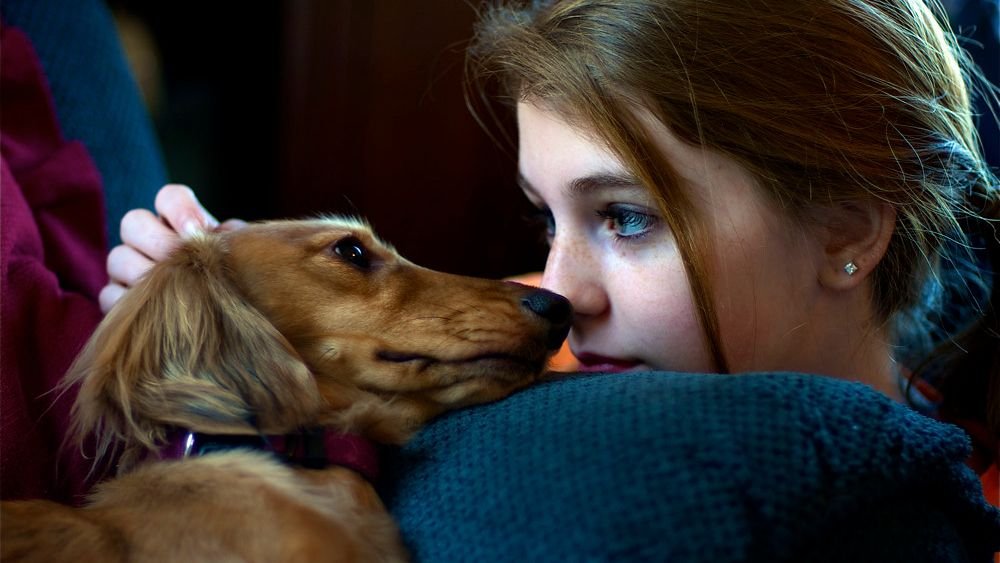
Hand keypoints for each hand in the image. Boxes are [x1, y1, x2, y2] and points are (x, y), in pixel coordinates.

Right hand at [99, 184, 245, 312]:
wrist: (228, 321)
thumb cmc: (235, 283)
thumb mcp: (241, 259)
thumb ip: (234, 242)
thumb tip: (224, 235)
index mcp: (180, 223)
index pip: (170, 197)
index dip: (180, 208)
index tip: (198, 231)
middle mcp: (148, 240)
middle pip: (133, 222)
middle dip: (159, 242)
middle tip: (183, 263)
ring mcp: (128, 268)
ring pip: (118, 257)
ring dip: (144, 273)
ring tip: (173, 291)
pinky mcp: (118, 299)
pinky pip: (109, 294)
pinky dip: (128, 302)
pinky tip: (155, 312)